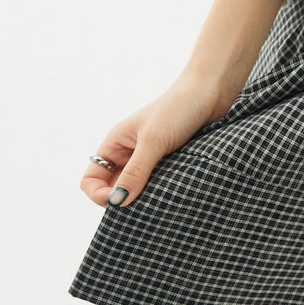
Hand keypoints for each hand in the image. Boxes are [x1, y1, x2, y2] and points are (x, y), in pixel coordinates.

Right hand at [79, 75, 232, 210]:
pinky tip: (171, 199)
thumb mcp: (154, 141)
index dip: (99, 195)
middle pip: (114, 189)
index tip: (119, 203)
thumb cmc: (178, 108)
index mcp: (115, 145)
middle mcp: (128, 154)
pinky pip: (158, 186)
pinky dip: (161, 194)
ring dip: (144, 200)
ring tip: (158, 205)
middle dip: (122, 201)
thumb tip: (117, 202)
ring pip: (137, 190)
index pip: (92, 179)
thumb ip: (135, 172)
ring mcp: (149, 159)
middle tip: (141, 211)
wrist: (212, 92)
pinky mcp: (169, 163)